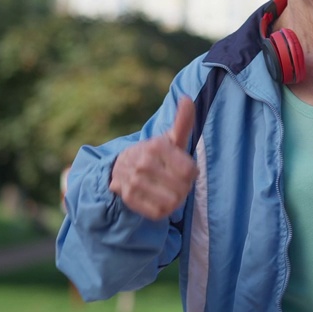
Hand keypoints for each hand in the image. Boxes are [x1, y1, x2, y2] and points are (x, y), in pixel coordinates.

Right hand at [109, 97, 198, 219]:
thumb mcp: (169, 138)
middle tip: (175, 181)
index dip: (191, 173)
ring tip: (168, 191)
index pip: (189, 171)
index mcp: (156, 146)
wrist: (121, 168)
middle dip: (184, 188)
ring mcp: (134, 182)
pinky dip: (164, 210)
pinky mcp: (129, 199)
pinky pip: (159, 213)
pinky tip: (160, 200)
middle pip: (182, 189)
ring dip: (175, 200)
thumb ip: (183, 121)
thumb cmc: (154, 154)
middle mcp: (143, 163)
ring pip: (171, 202)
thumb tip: (188, 98)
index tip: (184, 169)